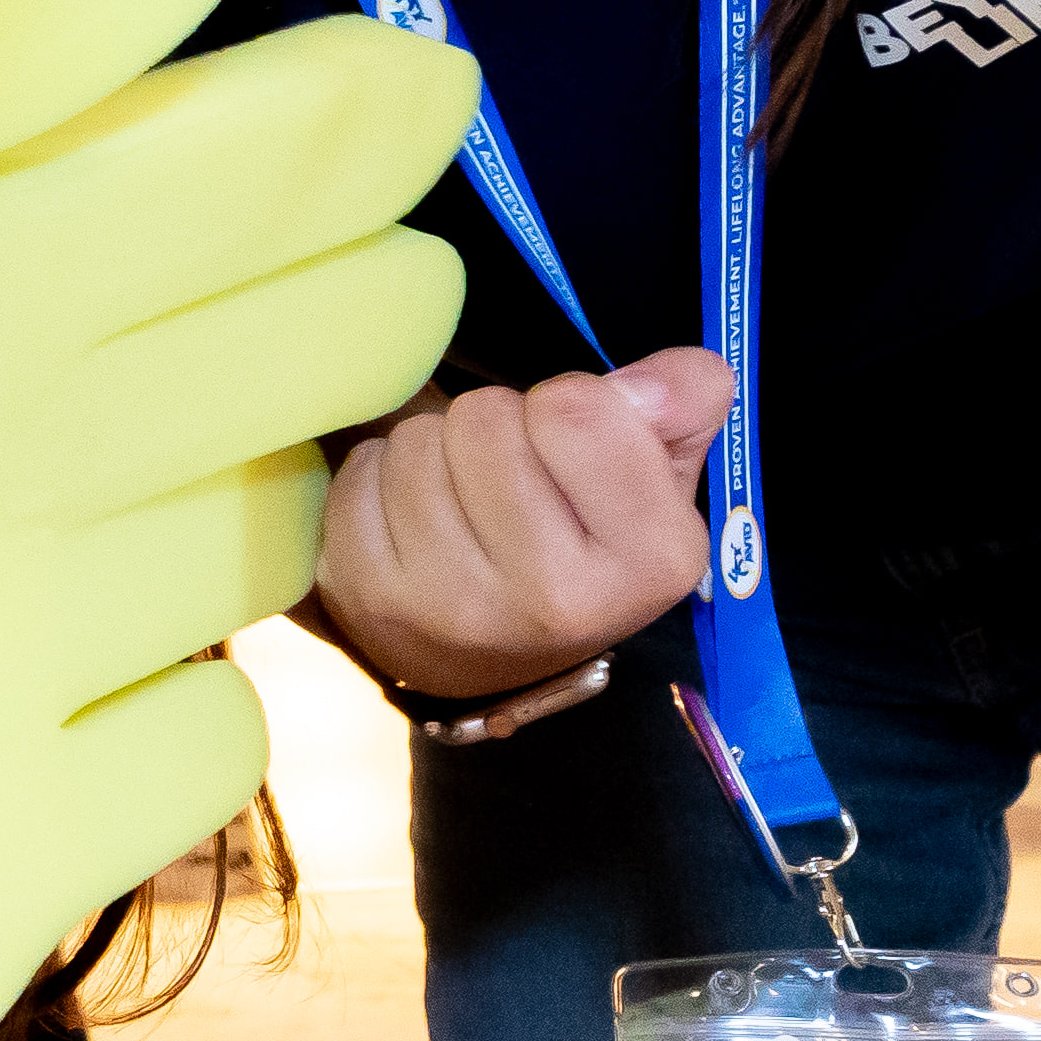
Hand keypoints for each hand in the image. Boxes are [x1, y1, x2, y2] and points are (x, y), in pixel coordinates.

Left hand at [0, 0, 470, 1040]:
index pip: (150, 157)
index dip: (288, 115)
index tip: (424, 76)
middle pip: (190, 343)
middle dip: (314, 285)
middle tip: (426, 245)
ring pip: (204, 539)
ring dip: (281, 479)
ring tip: (380, 419)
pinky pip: (168, 759)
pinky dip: (206, 718)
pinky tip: (218, 681)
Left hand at [310, 351, 734, 708]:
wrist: (496, 656)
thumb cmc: (583, 539)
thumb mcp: (659, 472)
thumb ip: (680, 402)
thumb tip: (649, 385)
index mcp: (651, 559)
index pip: (575, 410)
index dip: (569, 402)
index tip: (573, 444)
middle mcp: (560, 598)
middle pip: (485, 420)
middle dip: (496, 424)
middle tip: (512, 472)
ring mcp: (458, 609)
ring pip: (417, 443)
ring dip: (434, 449)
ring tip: (464, 495)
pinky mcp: (375, 603)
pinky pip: (360, 476)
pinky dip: (379, 478)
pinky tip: (413, 520)